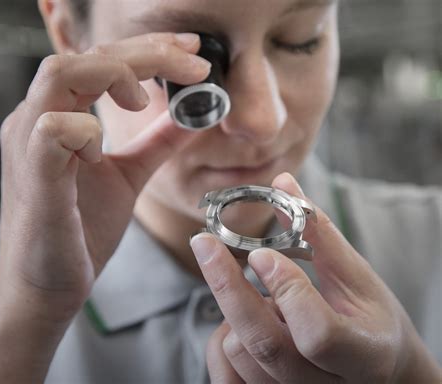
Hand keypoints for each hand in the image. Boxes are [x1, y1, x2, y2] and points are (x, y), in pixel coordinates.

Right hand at [0, 32, 210, 321]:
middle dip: (144, 52)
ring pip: (61, 74)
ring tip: (143, 101)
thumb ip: (155, 144)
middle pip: (83, 56)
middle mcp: (37, 120)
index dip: (146, 49)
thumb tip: (189, 117)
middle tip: (193, 62)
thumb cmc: (82, 230)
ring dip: (114, 76)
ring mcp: (29, 145)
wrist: (50, 285)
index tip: (191, 52)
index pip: (98, 61)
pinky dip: (87, 130)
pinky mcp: (33, 176)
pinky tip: (103, 152)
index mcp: (59, 117)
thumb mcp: (129, 177)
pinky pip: (52, 129)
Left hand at [190, 173, 441, 382]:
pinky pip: (222, 370)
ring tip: (268, 302)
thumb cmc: (371, 322)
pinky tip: (248, 323)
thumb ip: (318, 233)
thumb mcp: (357, 279)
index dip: (287, 289)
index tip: (260, 252)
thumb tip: (283, 184)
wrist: (377, 372)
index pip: (317, 333)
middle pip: (263, 344)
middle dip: (228, 287)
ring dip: (237, 312)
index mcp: (363, 355)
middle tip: (203, 243)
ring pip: (238, 352)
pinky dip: (224, 337)